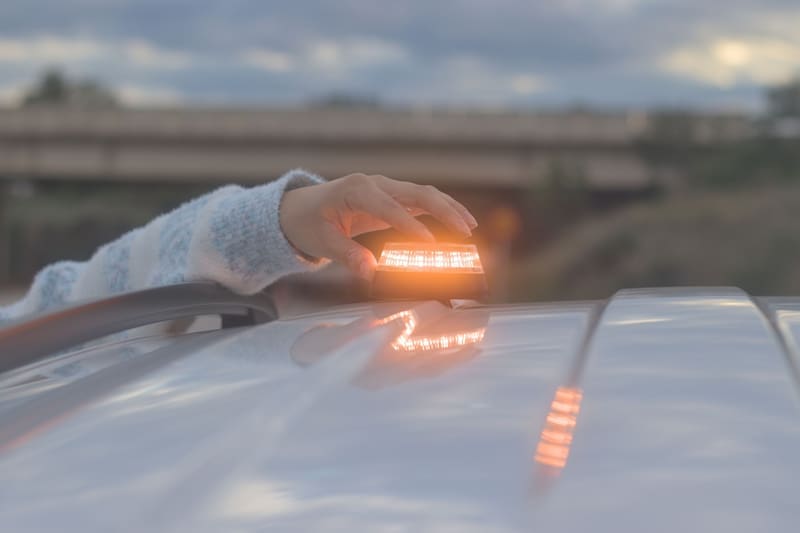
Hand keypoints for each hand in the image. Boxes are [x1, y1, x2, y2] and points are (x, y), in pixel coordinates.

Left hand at [279, 173, 477, 278]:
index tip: (429, 243)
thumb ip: (347, 255)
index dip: (410, 225)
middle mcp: (375, 184)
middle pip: (416, 193)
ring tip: (469, 227)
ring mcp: (385, 188)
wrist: (299, 208)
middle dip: (443, 211)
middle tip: (464, 231)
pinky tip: (458, 222)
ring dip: (449, 208)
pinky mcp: (391, 197)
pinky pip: (420, 201)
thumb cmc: (308, 222)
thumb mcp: (321, 241)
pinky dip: (441, 210)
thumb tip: (370, 271)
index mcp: (356, 190)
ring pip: (424, 194)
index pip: (390, 208)